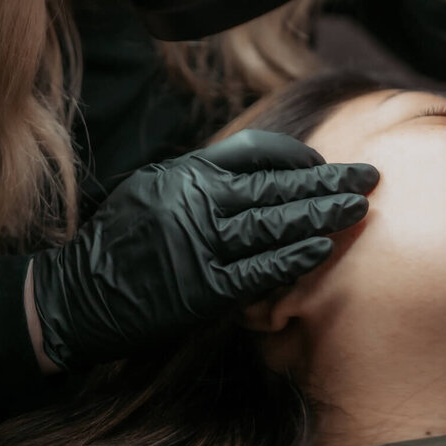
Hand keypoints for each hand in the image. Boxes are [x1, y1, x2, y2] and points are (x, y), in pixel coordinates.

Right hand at [31, 130, 376, 369]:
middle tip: (369, 176)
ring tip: (360, 206)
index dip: (295, 154)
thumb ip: (200, 176)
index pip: (254, 150)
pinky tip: (325, 247)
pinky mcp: (202, 289)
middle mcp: (196, 201)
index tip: (323, 161)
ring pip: (275, 223)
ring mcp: (200, 244)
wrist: (76, 295)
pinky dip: (293, 259)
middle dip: (327, 179)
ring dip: (322, 213)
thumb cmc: (117, 240)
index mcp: (187, 172)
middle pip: (276, 184)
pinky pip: (258, 271)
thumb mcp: (152, 186)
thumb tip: (257, 169)